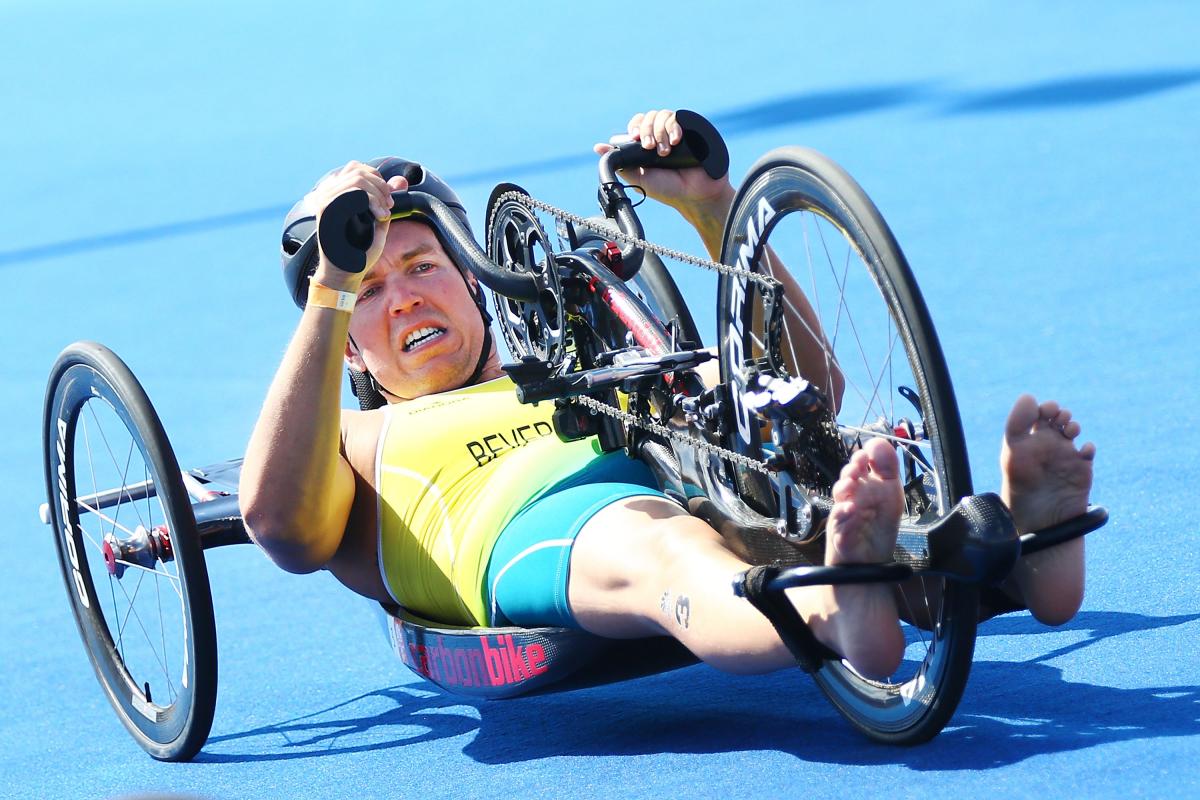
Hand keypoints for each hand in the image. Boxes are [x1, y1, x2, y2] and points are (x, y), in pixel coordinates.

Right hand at [307, 161, 407, 289]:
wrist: (345, 273)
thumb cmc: (359, 252)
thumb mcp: (379, 221)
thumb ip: (387, 200)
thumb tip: (402, 181)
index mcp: (336, 194)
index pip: (356, 167)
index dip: (377, 178)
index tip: (388, 200)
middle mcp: (327, 194)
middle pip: (358, 170)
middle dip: (381, 186)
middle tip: (389, 206)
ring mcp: (325, 201)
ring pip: (357, 179)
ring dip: (378, 194)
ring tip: (384, 212)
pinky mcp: (326, 210)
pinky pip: (353, 193)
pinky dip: (372, 201)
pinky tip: (380, 216)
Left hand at [593, 109, 734, 222]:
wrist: (694, 194)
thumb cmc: (667, 189)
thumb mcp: (638, 178)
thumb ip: (620, 163)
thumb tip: (598, 147)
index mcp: (645, 146)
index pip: (635, 125)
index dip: (634, 128)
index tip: (635, 138)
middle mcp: (658, 136)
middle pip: (646, 118)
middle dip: (645, 130)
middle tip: (649, 147)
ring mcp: (673, 132)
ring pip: (660, 116)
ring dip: (659, 132)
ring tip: (665, 152)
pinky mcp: (688, 129)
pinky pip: (676, 118)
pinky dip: (673, 128)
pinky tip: (676, 141)